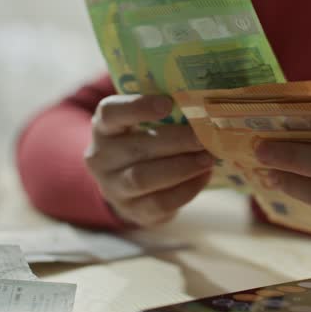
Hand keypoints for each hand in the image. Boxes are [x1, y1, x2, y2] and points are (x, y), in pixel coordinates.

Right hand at [86, 95, 212, 226]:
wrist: (126, 187)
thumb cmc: (142, 142)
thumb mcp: (141, 123)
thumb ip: (164, 111)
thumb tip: (203, 100)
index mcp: (103, 127)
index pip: (110, 113)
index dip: (138, 107)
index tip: (168, 103)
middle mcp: (101, 157)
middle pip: (137, 147)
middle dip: (176, 141)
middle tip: (205, 135)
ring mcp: (114, 187)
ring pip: (144, 178)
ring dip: (182, 167)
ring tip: (208, 157)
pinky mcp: (133, 211)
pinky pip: (160, 202)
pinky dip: (186, 189)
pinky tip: (204, 176)